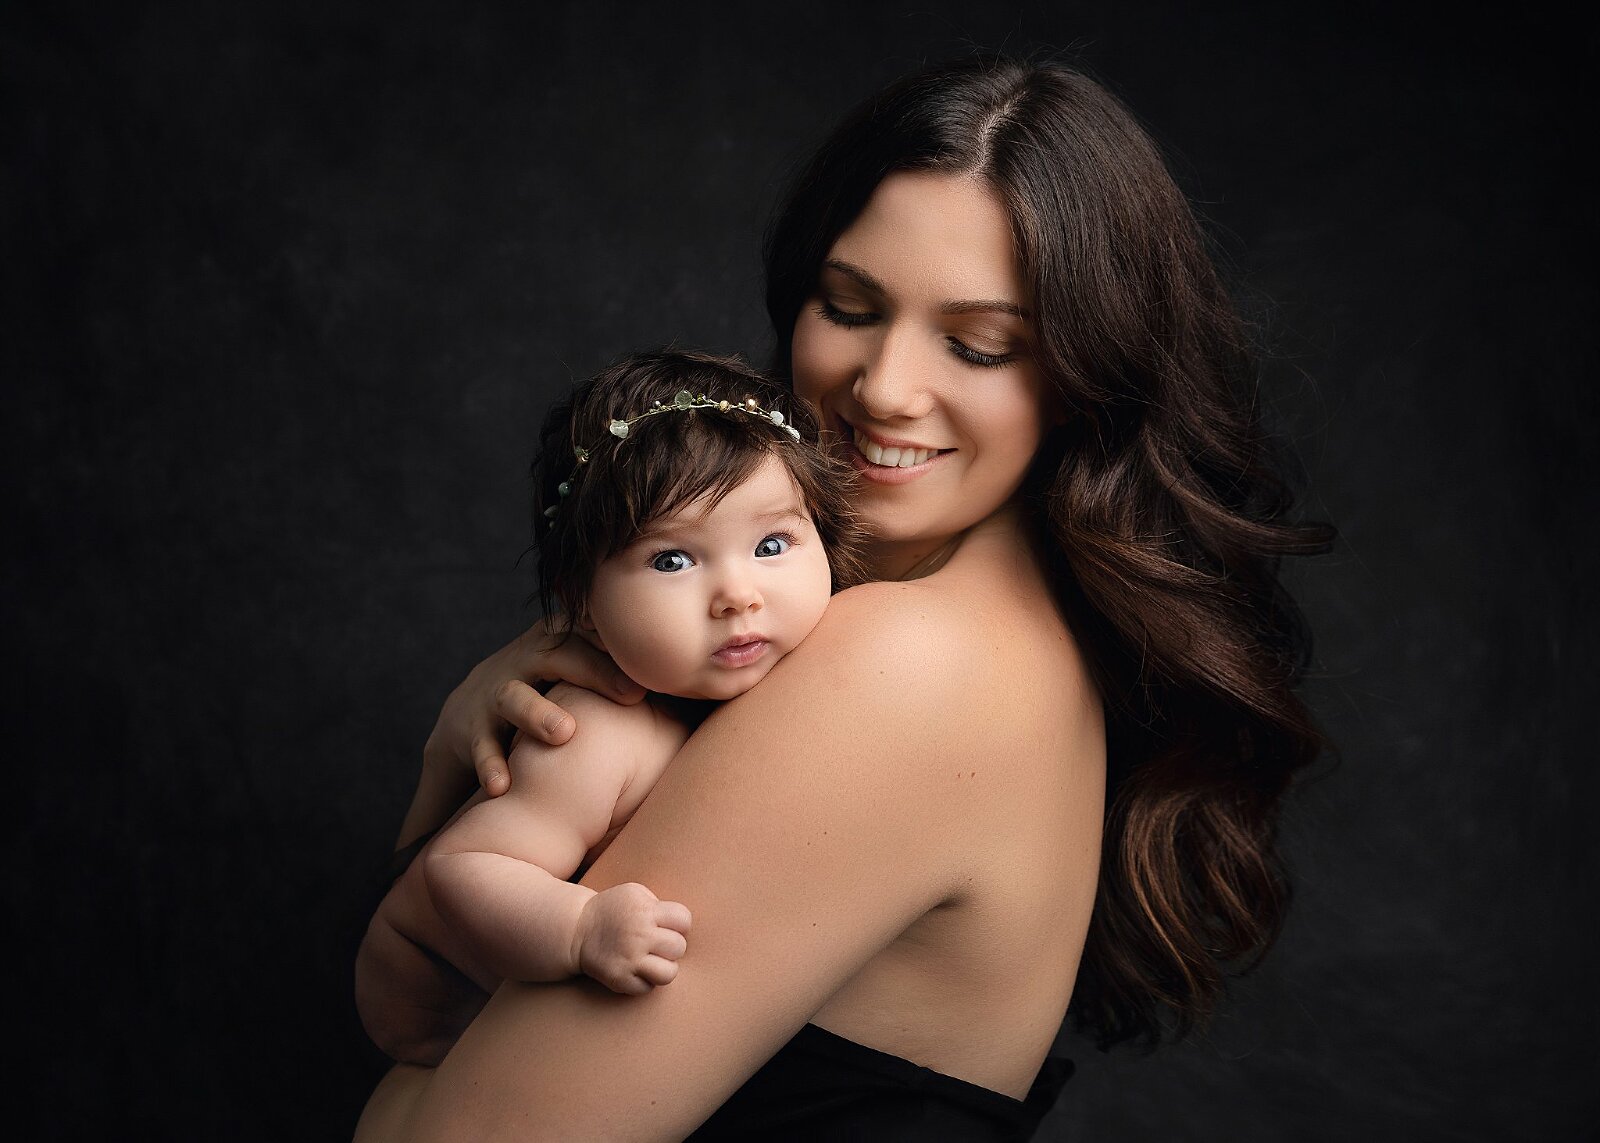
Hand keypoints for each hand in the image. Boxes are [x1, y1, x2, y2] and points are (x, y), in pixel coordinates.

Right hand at [424, 618, 646, 796]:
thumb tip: (702, 680)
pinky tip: (503, 785)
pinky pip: (480, 746)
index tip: (662, 660)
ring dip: (539, 714)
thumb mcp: (583, 670)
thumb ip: (628, 669)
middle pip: (561, 655)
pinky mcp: (470, 728)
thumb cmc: (550, 691)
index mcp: (561, 643)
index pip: (597, 634)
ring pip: (515, 697)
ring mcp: (496, 693)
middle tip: (633, 696)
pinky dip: (490, 764)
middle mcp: (527, 661)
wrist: (469, 712)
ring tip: (565, 733)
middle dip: (596, 672)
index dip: (628, 644)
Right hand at [573, 883, 691, 994]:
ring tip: (653, 961)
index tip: (667, 926)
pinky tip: (637, 970)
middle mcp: (638, 935)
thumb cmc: (613, 910)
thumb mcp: (635, 893)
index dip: (679, 924)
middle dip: (671, 946)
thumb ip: (659, 905)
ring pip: (669, 974)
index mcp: (645, 911)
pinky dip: (645, 981)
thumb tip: (681, 925)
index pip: (684, 920)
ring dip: (664, 968)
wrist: (578, 930)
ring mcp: (629, 960)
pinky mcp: (620, 979)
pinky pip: (648, 988)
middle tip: (657, 944)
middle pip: (679, 947)